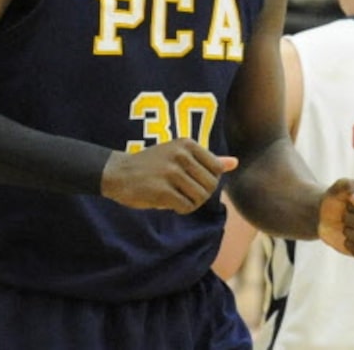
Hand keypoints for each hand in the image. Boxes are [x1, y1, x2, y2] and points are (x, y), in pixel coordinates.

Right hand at [101, 139, 237, 213]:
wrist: (118, 172)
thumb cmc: (151, 165)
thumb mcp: (179, 155)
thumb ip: (206, 160)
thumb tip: (235, 162)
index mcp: (187, 143)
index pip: (216, 170)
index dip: (205, 181)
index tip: (189, 179)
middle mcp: (180, 155)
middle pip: (211, 186)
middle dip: (199, 194)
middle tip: (181, 191)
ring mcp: (171, 172)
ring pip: (200, 198)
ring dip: (190, 203)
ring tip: (175, 196)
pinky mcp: (162, 190)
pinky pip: (186, 207)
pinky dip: (179, 209)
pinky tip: (167, 201)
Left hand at [317, 178, 353, 259]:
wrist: (326, 215)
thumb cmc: (336, 198)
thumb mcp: (338, 187)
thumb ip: (349, 186)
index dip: (353, 206)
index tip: (349, 202)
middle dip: (349, 219)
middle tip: (345, 215)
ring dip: (349, 233)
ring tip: (346, 227)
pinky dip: (350, 247)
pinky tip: (348, 240)